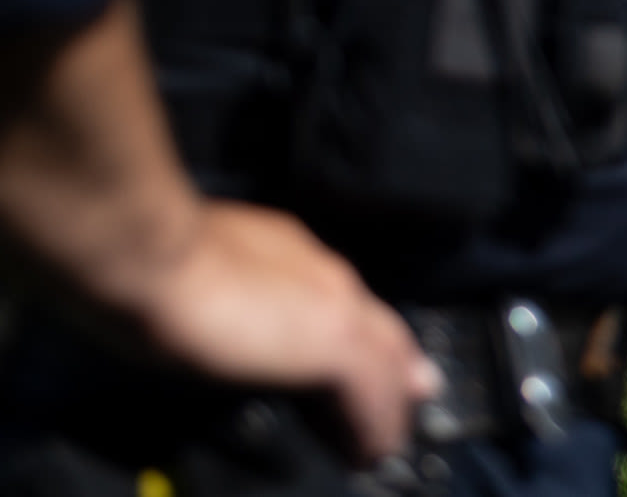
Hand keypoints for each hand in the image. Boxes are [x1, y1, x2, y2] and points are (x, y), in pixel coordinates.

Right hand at [139, 201, 439, 462]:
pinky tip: (369, 452)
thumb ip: (218, 298)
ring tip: (378, 446)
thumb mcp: (192, 280)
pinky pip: (372, 393)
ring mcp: (336, 307)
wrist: (150, 254)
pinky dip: (373, 426)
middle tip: (395, 409)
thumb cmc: (150, 266)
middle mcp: (321, 277)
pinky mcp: (338, 341)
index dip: (351, 340)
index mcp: (287, 257)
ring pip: (384, 363)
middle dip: (387, 372)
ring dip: (382, 408)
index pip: (334, 304)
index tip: (351, 372)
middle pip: (377, 331)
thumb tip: (210, 326)